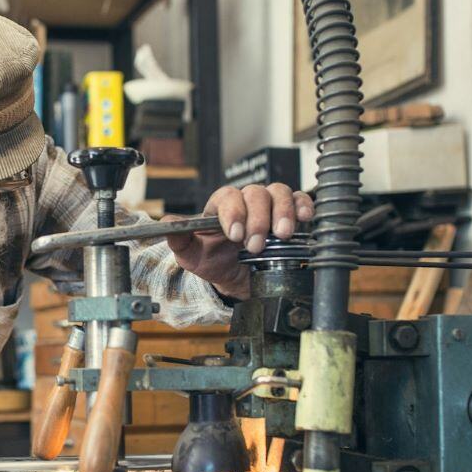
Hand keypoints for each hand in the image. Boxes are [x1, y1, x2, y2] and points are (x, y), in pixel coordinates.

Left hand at [165, 183, 313, 299]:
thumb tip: (167, 222)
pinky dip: (303, 206)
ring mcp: (269, 206)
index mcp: (221, 206)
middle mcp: (246, 201)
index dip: (233, 212)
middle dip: (257, 219)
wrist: (236, 279)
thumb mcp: (192, 256)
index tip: (234, 235)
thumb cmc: (214, 261)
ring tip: (282, 235)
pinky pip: (300, 200)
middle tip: (256, 245)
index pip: (227, 196)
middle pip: (255, 193)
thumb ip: (180, 240)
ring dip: (282, 212)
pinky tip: (304, 218)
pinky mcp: (289, 215)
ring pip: (279, 193)